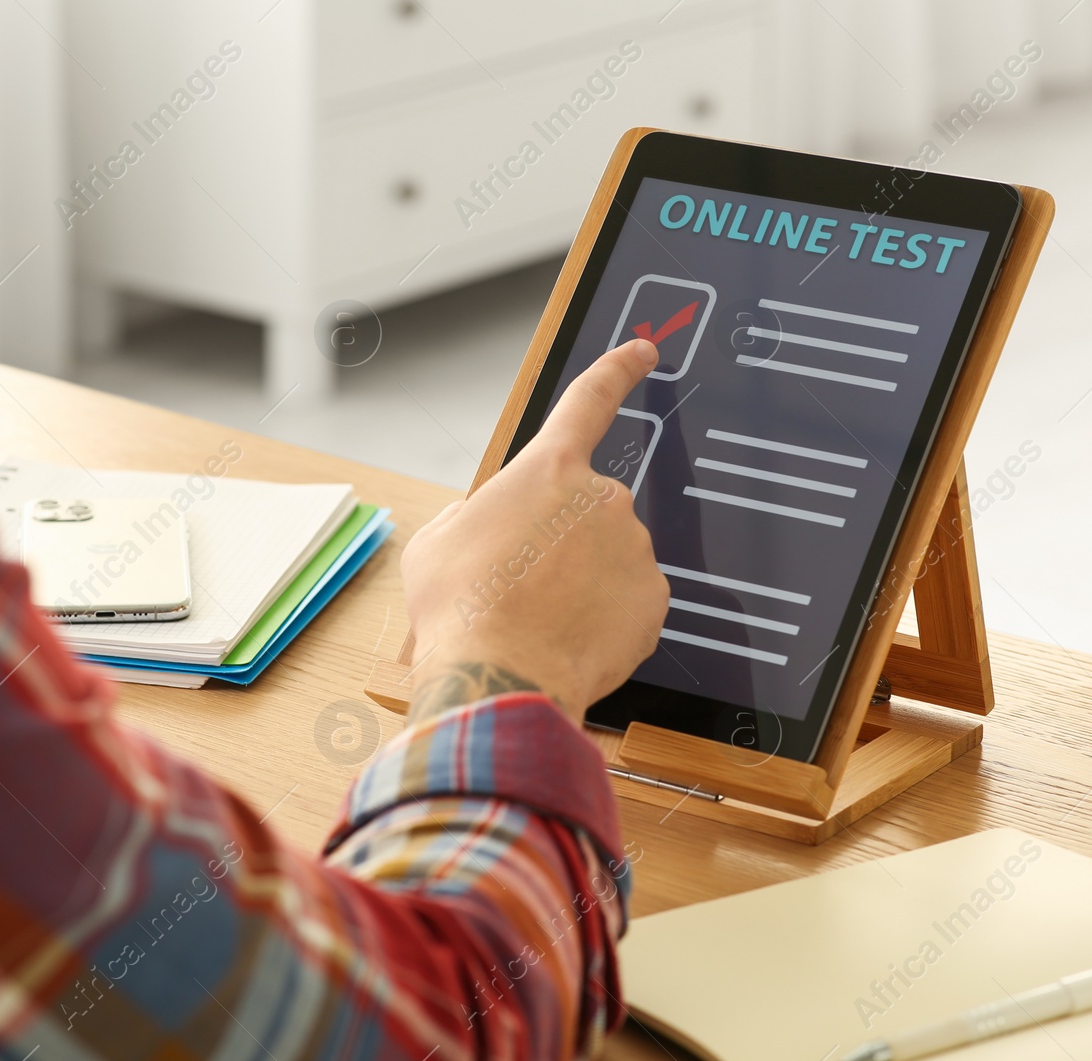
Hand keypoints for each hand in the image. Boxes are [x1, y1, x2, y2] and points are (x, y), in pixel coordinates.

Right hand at [401, 340, 669, 722]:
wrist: (498, 677)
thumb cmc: (461, 609)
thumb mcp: (436, 543)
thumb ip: (472, 516)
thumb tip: (481, 526)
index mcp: (549, 470)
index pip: (591, 400)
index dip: (620, 369)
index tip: (645, 351)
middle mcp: (603, 500)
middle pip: (588, 510)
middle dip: (562, 542)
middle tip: (523, 583)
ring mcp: (635, 550)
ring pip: (610, 560)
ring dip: (582, 584)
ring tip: (538, 619)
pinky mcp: (654, 601)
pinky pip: (630, 604)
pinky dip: (604, 620)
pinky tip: (569, 639)